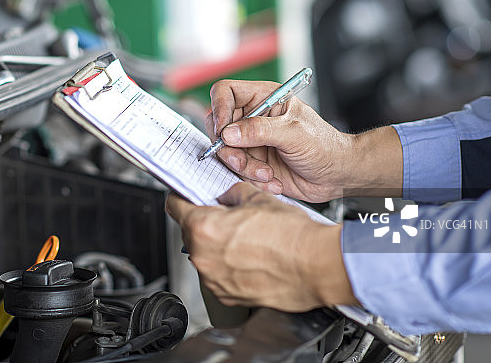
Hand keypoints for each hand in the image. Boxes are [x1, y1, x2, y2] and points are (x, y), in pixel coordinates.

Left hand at [165, 182, 356, 311]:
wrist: (316, 266)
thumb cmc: (291, 236)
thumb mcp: (258, 197)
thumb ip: (233, 194)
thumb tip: (226, 196)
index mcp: (204, 228)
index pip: (174, 207)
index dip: (180, 197)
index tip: (184, 196)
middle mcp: (204, 257)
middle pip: (190, 232)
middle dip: (204, 222)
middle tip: (225, 216)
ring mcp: (215, 280)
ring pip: (205, 256)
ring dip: (217, 246)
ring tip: (246, 239)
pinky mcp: (229, 296)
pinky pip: (219, 276)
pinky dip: (229, 266)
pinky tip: (250, 257)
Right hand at [206, 80, 401, 200]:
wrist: (337, 175)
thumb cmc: (325, 146)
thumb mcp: (294, 134)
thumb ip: (260, 130)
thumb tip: (229, 133)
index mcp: (263, 98)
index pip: (226, 92)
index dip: (219, 109)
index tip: (223, 131)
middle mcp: (253, 118)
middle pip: (218, 126)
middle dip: (229, 148)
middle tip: (242, 161)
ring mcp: (251, 142)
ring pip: (226, 153)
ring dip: (244, 168)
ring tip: (267, 175)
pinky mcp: (252, 163)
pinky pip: (236, 171)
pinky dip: (252, 180)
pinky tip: (272, 181)